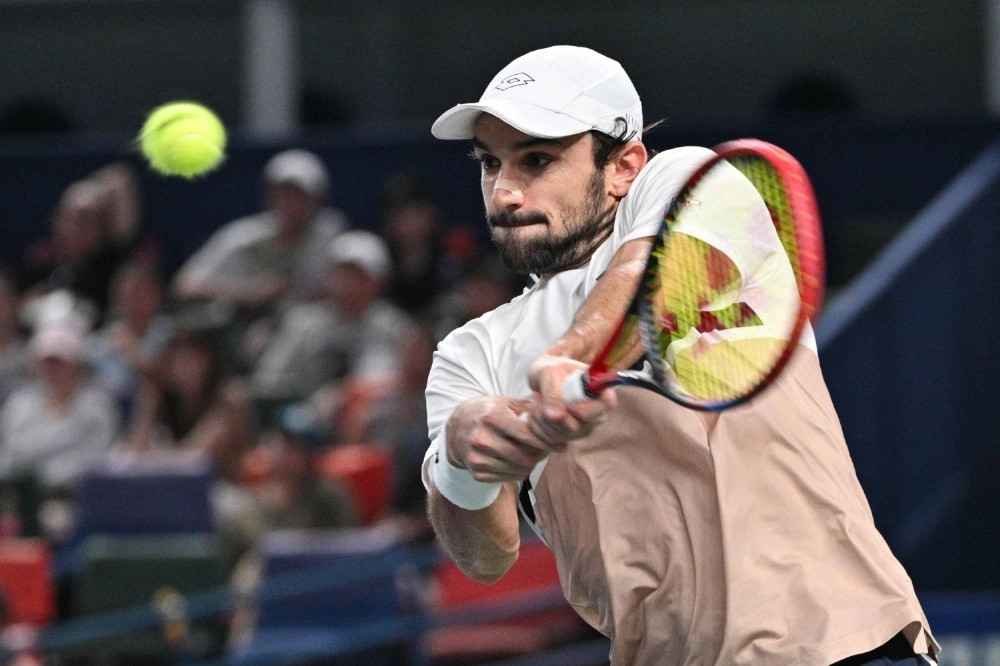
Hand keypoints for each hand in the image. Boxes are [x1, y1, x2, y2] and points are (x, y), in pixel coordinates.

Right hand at [445, 396, 559, 482]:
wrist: (457, 428)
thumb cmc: (488, 412)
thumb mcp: (505, 403)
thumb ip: (529, 409)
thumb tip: (555, 418)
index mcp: (491, 416)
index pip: (526, 434)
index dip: (547, 442)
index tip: (560, 445)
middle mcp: (482, 438)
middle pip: (524, 456)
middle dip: (541, 455)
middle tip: (548, 451)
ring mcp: (477, 457)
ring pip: (518, 469)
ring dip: (531, 464)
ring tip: (534, 455)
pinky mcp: (477, 471)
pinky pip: (508, 477)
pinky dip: (518, 472)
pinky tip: (518, 462)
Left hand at [526, 354, 616, 446]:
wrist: (542, 380)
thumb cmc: (551, 371)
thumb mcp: (550, 373)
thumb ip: (554, 391)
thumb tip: (556, 416)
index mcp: (598, 391)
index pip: (607, 403)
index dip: (588, 409)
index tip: (570, 406)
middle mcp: (595, 414)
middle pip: (576, 427)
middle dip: (550, 413)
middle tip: (538, 395)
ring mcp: (582, 428)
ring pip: (559, 435)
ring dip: (539, 418)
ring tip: (536, 400)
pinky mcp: (568, 438)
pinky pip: (548, 441)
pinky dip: (535, 426)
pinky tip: (534, 412)